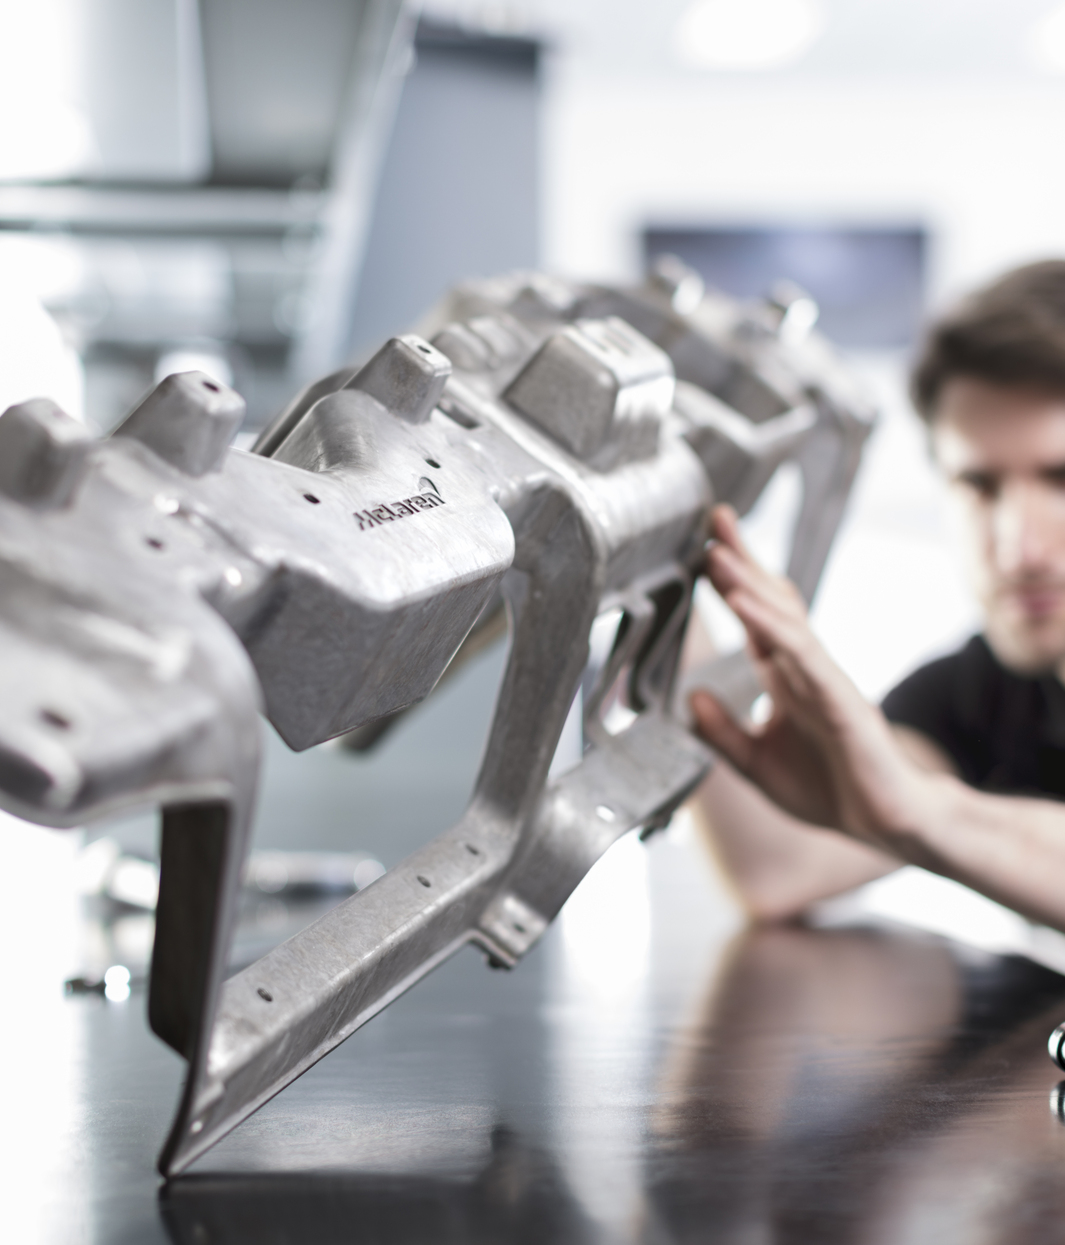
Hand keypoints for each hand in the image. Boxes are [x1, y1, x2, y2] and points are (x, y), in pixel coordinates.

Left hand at [690, 505, 932, 852]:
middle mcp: (806, 669)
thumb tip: (689, 700)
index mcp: (787, 679)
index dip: (731, 582)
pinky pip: (803, 656)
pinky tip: (746, 605)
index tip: (704, 545)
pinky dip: (773, 628)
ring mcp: (825, 680)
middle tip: (714, 517)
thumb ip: (722, 733)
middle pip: (771, 602)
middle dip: (743, 559)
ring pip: (784, 621)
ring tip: (716, 552)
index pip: (755, 618)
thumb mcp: (755, 763)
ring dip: (748, 585)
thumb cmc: (830, 789)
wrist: (886, 825)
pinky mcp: (842, 700)